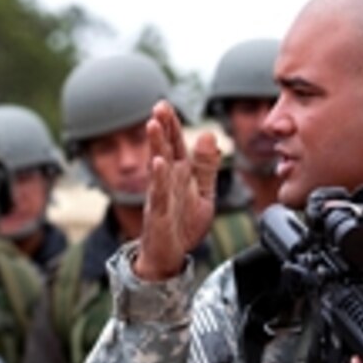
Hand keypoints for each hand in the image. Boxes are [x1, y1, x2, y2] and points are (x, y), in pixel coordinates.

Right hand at [133, 100, 220, 280]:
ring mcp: (160, 196)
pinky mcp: (158, 214)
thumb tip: (209, 134)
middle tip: (158, 106)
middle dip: (161, 127)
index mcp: (178, 174)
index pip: (174, 144)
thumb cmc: (183, 225)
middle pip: (163, 149)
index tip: (166, 104)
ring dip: (155, 145)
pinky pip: (158, 193)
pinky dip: (158, 178)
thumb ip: (206, 166)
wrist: (169, 257)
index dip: (172, 124)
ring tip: (153, 125)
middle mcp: (166, 181)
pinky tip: (158, 163)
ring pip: (157, 167)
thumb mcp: (203, 193)